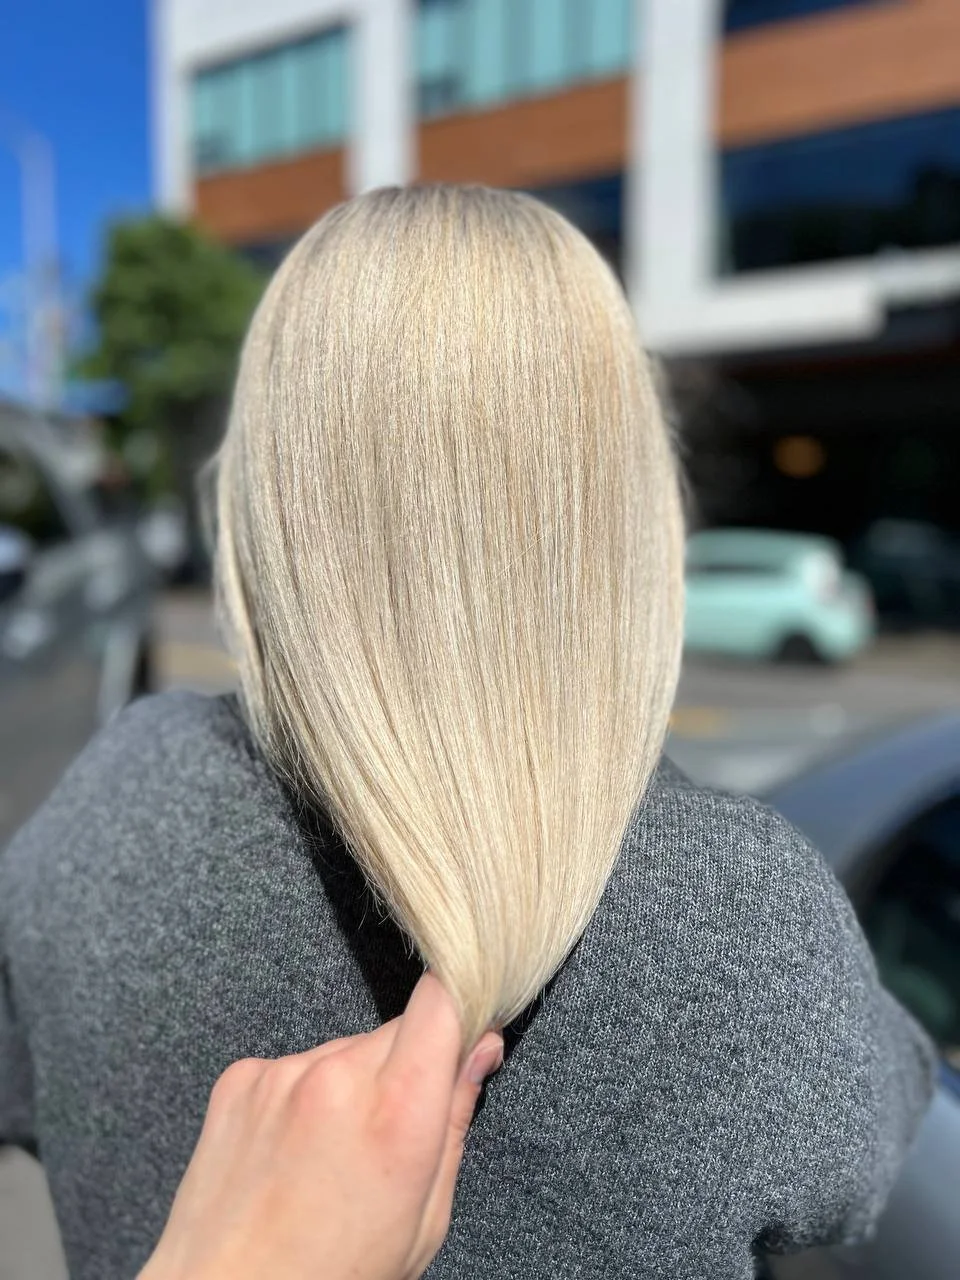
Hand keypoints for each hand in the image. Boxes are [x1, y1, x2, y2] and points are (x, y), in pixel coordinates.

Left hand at [140, 973, 502, 1279]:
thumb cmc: (333, 1278)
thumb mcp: (423, 1221)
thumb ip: (455, 1120)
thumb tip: (481, 1047)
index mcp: (398, 1113)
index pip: (442, 1000)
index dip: (461, 1003)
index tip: (467, 1028)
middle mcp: (339, 1078)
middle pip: (397, 1030)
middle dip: (404, 1067)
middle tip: (387, 1135)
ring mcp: (283, 1074)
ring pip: (344, 1050)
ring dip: (349, 1084)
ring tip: (329, 1157)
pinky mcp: (241, 1078)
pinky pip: (294, 1066)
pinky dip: (301, 1096)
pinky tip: (290, 1154)